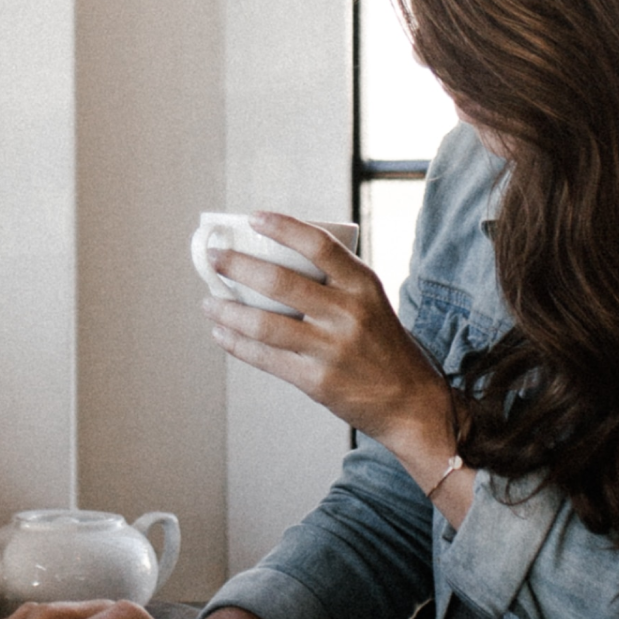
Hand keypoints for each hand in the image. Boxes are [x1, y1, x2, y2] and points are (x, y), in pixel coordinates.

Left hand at [202, 212, 452, 458]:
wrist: (410, 401)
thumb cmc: (383, 345)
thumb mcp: (371, 302)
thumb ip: (335, 282)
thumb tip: (275, 259)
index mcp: (363, 285)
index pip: (319, 244)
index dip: (283, 227)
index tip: (253, 217)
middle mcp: (348, 313)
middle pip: (280, 281)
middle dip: (238, 266)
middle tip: (213, 257)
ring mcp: (331, 348)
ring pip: (264, 323)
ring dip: (228, 310)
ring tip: (208, 302)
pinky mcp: (316, 380)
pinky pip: (265, 357)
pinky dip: (237, 344)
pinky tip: (221, 333)